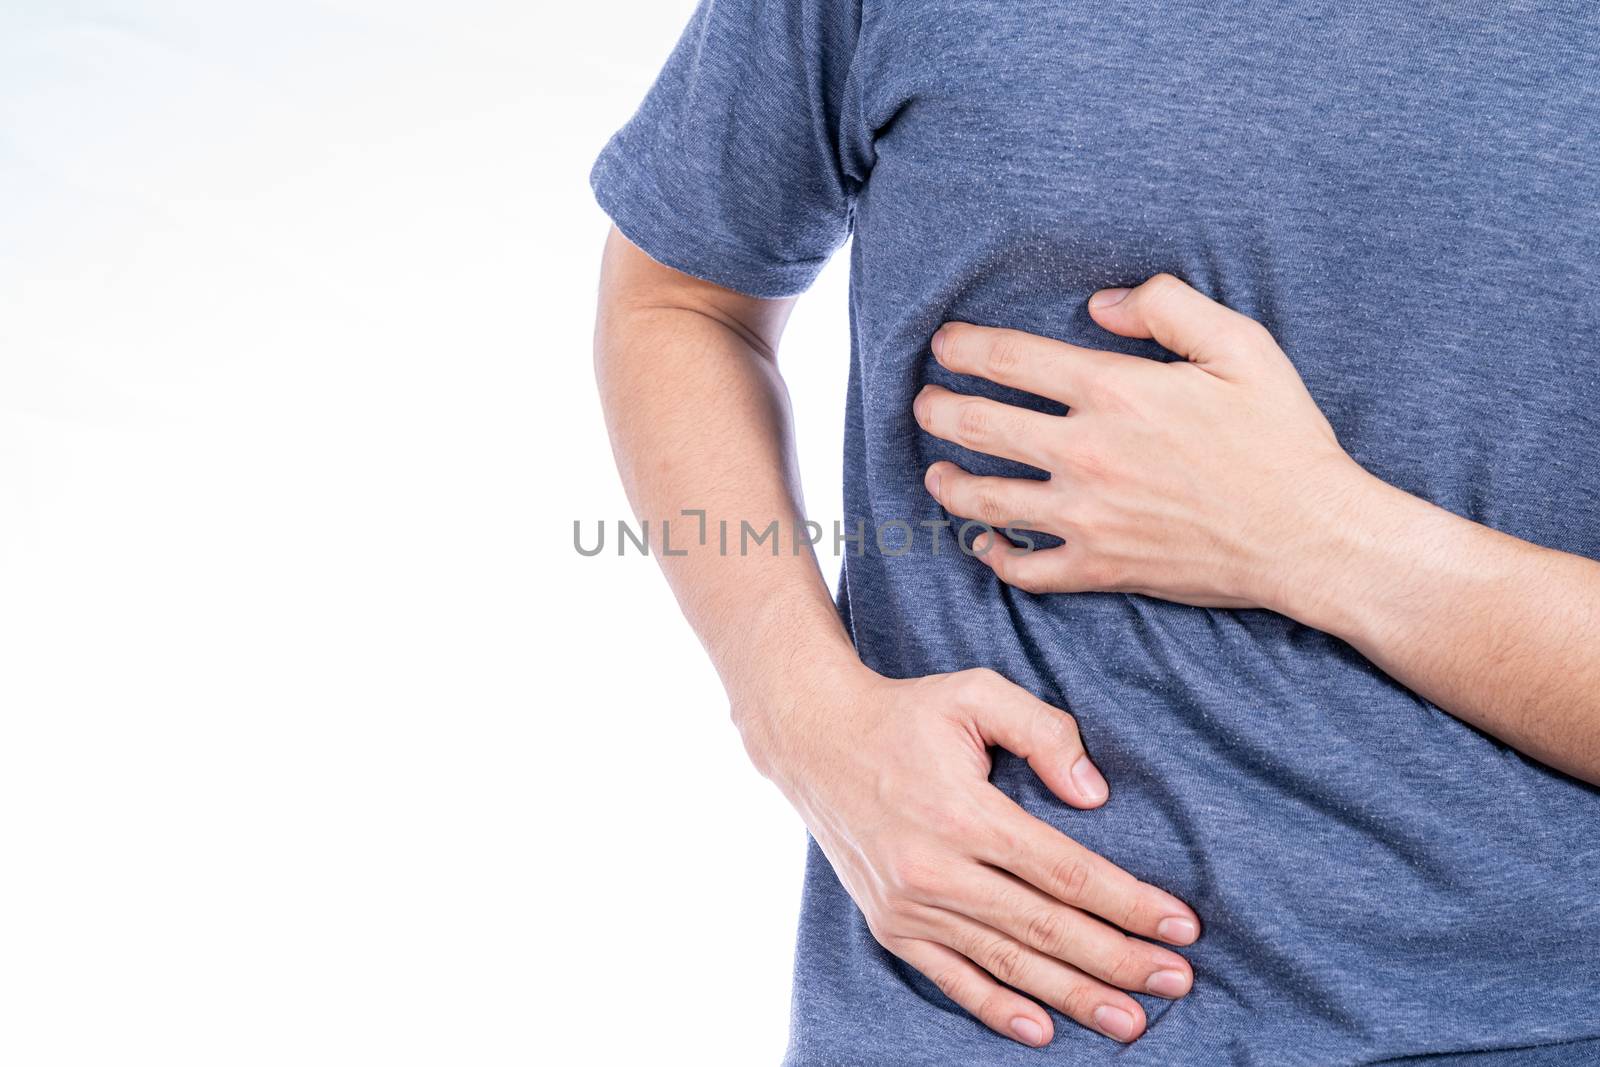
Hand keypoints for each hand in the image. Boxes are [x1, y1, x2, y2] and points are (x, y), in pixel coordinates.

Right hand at [735, 660, 1200, 1046]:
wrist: (813, 740)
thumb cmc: (905, 713)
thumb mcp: (975, 693)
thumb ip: (1043, 731)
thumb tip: (1094, 794)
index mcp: (964, 813)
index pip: (1066, 872)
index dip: (1130, 902)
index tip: (1183, 925)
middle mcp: (937, 869)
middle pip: (1046, 927)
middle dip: (1120, 959)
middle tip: (1177, 981)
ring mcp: (911, 905)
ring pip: (1007, 962)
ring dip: (1074, 995)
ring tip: (1131, 1021)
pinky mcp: (891, 926)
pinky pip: (951, 978)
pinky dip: (997, 1008)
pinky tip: (1041, 1030)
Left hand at [914, 273, 1374, 611]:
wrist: (1310, 536)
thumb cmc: (1281, 437)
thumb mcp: (1240, 346)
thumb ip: (1167, 307)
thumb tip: (1099, 304)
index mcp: (1115, 391)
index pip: (1011, 359)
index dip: (965, 348)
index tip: (943, 345)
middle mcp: (1086, 453)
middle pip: (981, 426)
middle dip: (938, 409)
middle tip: (923, 402)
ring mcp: (1087, 516)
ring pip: (986, 499)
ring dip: (948, 482)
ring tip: (933, 472)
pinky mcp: (1100, 568)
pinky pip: (1026, 568)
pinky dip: (993, 556)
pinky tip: (980, 542)